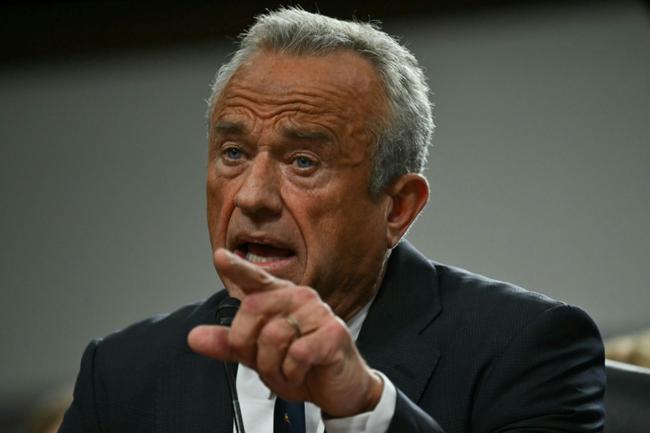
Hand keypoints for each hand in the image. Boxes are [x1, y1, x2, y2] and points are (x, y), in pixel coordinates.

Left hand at [187, 248, 382, 416]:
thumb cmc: (301, 366)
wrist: (339, 388)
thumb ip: (228, 345)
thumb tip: (193, 337)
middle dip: (251, 348)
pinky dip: (293, 373)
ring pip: (272, 337)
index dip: (237, 268)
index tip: (219, 256)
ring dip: (274, 367)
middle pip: (252, 312)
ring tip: (289, 370)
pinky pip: (296, 354)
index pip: (255, 279)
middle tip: (270, 362)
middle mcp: (299, 297)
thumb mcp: (258, 357)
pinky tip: (304, 371)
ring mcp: (318, 312)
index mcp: (280, 298)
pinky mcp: (333, 332)